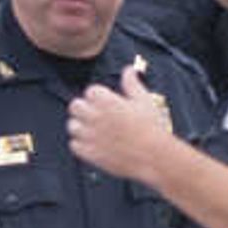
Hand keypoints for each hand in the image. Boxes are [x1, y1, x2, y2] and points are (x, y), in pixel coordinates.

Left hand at [64, 55, 178, 185]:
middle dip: (85, 108)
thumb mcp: (144, 100)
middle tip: (97, 115)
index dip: (99, 96)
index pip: (91, 91)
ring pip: (72, 126)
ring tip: (95, 130)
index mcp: (107, 101)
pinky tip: (94, 143)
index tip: (107, 102)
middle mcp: (95, 117)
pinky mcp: (90, 153)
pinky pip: (74, 145)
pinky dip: (81, 144)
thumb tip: (128, 70)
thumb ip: (131, 84)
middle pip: (75, 106)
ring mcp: (90, 136)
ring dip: (81, 126)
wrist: (155, 157)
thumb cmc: (152, 128)